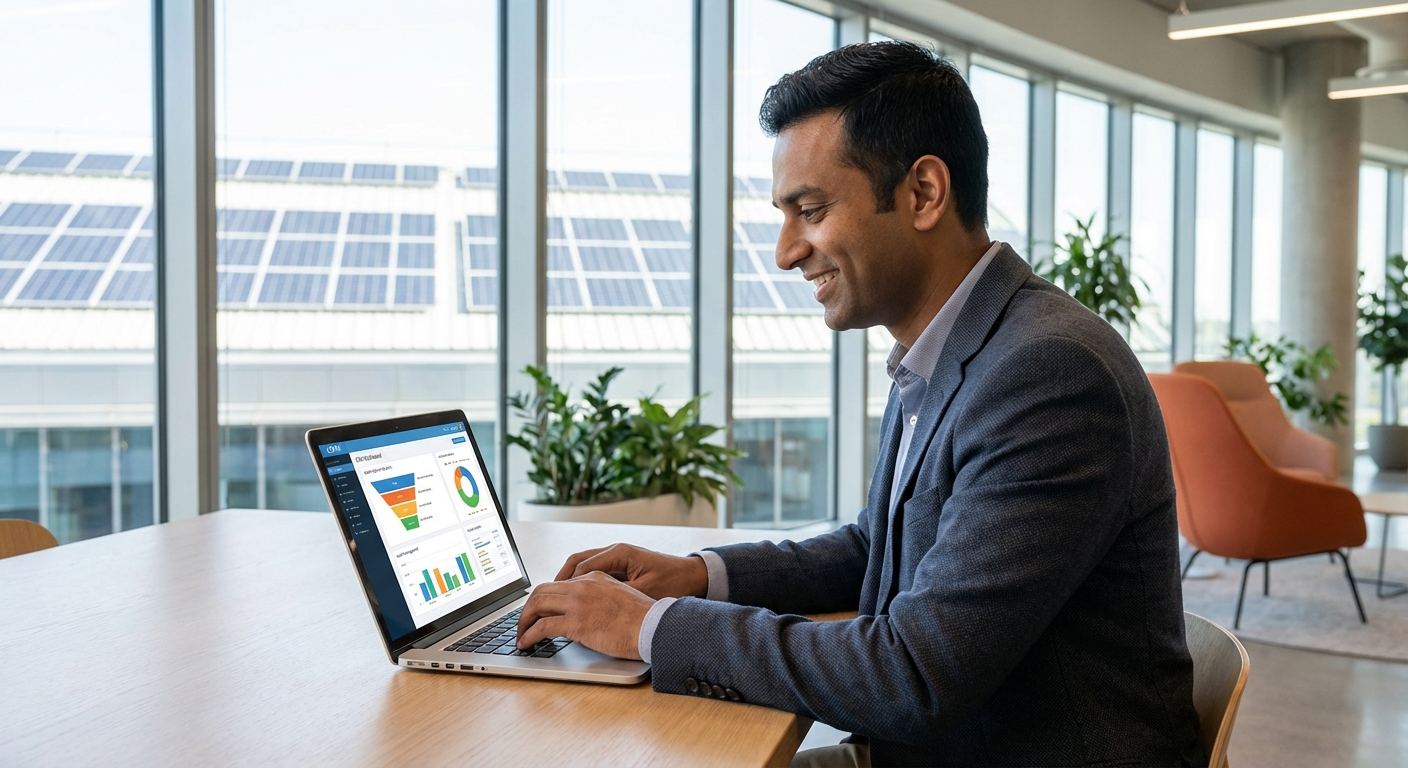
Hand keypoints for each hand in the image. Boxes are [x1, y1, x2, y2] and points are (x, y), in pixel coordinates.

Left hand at [515, 572, 653, 658]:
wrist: (654, 626)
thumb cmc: (643, 618)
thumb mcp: (619, 597)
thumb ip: (599, 598)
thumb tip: (586, 613)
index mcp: (594, 577)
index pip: (559, 583)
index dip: (543, 598)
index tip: (538, 611)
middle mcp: (583, 586)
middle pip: (542, 591)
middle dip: (527, 608)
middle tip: (523, 623)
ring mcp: (578, 603)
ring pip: (537, 605)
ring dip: (523, 621)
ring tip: (520, 635)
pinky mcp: (576, 623)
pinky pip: (542, 627)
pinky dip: (529, 635)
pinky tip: (526, 643)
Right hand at [554, 543, 708, 599]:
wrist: (694, 575)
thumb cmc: (674, 582)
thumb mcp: (645, 593)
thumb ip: (617, 597)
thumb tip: (591, 607)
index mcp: (620, 554)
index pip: (581, 566)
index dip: (563, 584)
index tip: (551, 599)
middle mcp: (616, 551)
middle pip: (577, 561)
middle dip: (559, 580)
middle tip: (544, 599)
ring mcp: (618, 556)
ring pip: (583, 565)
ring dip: (568, 580)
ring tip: (555, 599)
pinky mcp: (622, 565)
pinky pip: (594, 570)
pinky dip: (581, 582)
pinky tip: (576, 598)